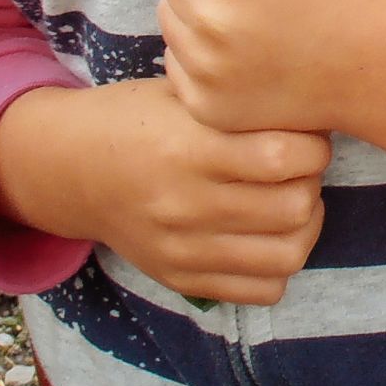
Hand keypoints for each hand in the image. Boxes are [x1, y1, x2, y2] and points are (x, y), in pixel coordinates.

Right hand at [0, 78, 330, 304]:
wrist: (71, 169)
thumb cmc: (139, 118)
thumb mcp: (185, 94)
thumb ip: (241, 102)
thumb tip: (314, 107)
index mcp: (189, 148)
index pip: (284, 157)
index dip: (313, 144)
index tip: (308, 135)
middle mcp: (186, 204)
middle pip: (294, 208)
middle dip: (312, 182)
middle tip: (302, 167)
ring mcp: (183, 249)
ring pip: (287, 255)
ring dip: (305, 225)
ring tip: (293, 200)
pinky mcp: (181, 278)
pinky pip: (262, 291)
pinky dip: (280, 264)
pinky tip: (270, 234)